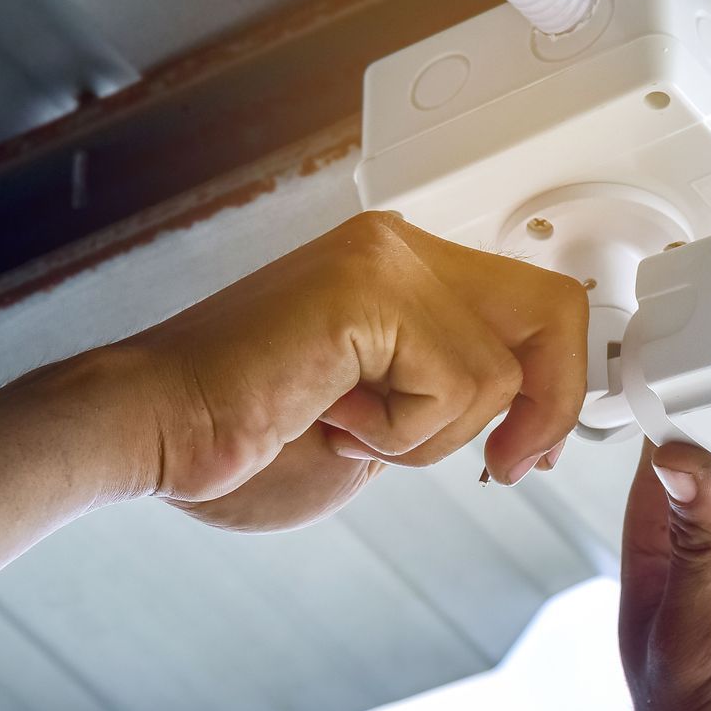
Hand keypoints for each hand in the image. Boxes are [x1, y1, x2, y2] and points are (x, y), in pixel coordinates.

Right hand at [112, 211, 586, 530]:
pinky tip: (329, 416)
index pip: (534, 305)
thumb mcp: (384, 425)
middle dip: (548, 404)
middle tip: (509, 463)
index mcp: (400, 269)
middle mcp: (397, 248)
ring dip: (432, 435)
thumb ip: (448, 403)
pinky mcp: (367, 288)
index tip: (534, 448)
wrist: (152, 433)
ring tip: (349, 427)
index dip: (557, 384)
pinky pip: (452, 381)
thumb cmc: (241, 438)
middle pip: (551, 309)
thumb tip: (530, 422)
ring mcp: (383, 260)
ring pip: (498, 369)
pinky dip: (399, 432)